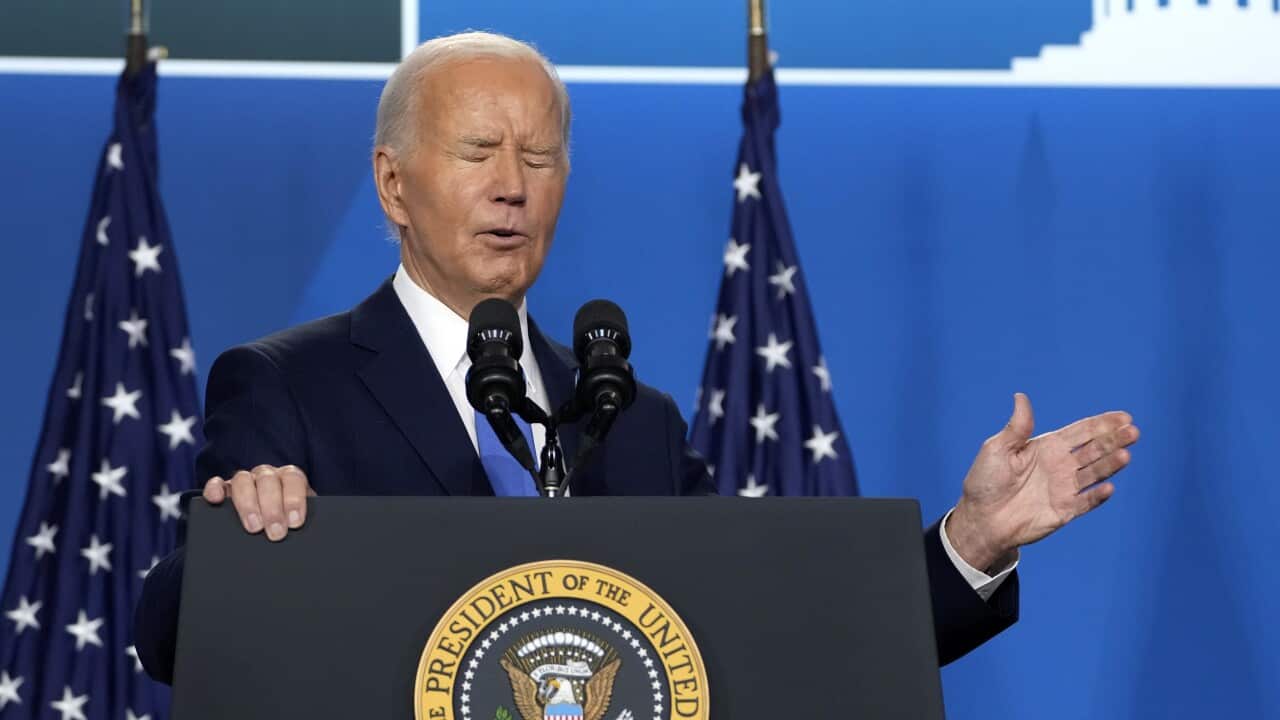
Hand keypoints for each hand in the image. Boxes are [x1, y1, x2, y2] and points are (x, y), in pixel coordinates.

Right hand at [202, 465, 314, 541]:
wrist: (275, 529)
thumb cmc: (288, 524)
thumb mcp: (298, 522)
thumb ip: (300, 522)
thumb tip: (302, 535)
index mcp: (290, 478)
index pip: (293, 479)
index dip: (294, 500)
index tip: (295, 522)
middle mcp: (267, 476)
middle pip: (268, 481)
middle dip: (272, 508)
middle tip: (276, 532)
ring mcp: (245, 481)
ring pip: (243, 480)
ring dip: (248, 504)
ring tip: (254, 528)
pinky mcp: (224, 490)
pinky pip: (216, 484)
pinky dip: (214, 489)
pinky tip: (216, 500)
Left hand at [946, 394, 1138, 570]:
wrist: (981, 518)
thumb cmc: (985, 481)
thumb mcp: (997, 448)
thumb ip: (1017, 427)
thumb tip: (1021, 396)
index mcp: (1048, 446)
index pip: (1081, 432)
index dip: (1102, 424)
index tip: (1124, 417)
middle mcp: (1061, 465)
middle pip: (1095, 449)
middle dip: (1114, 440)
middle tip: (1133, 431)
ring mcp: (1065, 488)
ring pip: (1095, 473)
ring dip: (1111, 464)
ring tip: (1125, 455)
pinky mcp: (1064, 510)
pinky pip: (1085, 502)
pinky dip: (1097, 496)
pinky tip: (1108, 487)